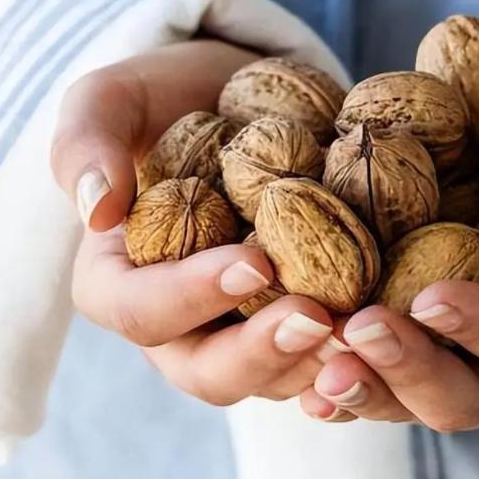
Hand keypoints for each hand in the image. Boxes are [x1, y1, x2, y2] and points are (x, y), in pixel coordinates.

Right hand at [52, 41, 336, 404]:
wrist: (241, 102)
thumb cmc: (171, 100)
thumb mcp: (116, 98)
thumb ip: (88, 139)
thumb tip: (96, 209)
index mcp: (123, 282)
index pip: (138, 310)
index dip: (189, 297)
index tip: (251, 262)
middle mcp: (182, 323)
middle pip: (207, 371)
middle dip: (261, 354)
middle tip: (316, 319)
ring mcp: (242, 331)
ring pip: (272, 380)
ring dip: (317, 367)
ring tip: (365, 336)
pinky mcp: (296, 323)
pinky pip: (321, 366)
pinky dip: (354, 367)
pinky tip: (390, 347)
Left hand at [299, 83, 478, 428]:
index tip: (435, 296)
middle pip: (461, 397)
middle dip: (410, 371)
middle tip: (360, 330)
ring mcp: (443, 352)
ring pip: (402, 399)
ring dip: (358, 384)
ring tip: (312, 352)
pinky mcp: (395, 334)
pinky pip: (362, 371)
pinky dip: (327, 375)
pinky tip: (291, 358)